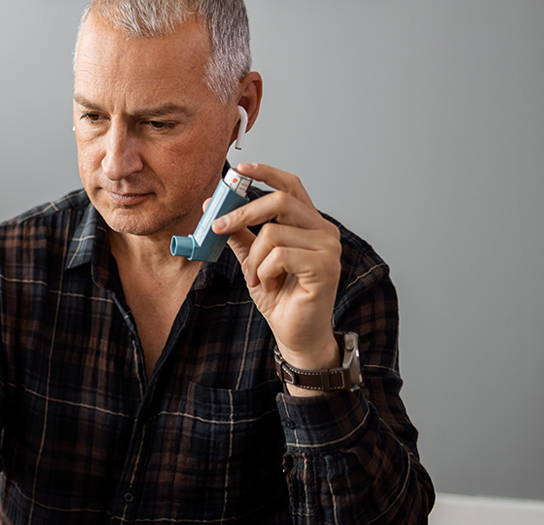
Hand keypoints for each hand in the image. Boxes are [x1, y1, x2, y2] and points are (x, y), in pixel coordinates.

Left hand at [210, 162, 343, 377]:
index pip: (290, 186)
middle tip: (217, 226)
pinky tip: (269, 286)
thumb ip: (241, 235)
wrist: (296, 334)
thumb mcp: (253, 260)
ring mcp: (328, 247)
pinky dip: (263, 272)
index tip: (239, 170)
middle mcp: (324, 230)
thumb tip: (215, 210)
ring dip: (254, 260)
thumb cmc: (281, 298)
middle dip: (242, 212)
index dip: (266, 173)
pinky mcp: (325, 266)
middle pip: (280, 201)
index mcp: (309, 223)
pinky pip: (279, 256)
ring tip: (256, 279)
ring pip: (273, 233)